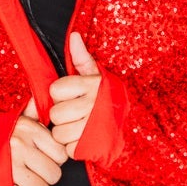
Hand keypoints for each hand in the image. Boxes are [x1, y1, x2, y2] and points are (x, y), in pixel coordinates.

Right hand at [8, 95, 64, 185]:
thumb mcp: (16, 119)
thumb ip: (35, 111)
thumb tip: (52, 94)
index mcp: (29, 130)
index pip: (61, 155)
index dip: (55, 159)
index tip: (44, 157)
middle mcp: (21, 146)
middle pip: (54, 175)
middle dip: (47, 176)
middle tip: (35, 171)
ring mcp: (11, 166)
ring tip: (27, 180)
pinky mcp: (0, 185)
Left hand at [47, 32, 101, 158]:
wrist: (131, 121)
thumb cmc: (105, 96)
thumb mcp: (95, 75)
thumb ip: (82, 58)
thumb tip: (74, 36)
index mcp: (90, 85)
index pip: (55, 90)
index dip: (60, 94)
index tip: (72, 96)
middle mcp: (92, 105)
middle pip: (55, 114)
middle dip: (62, 116)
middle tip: (75, 114)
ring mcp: (93, 127)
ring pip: (59, 133)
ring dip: (66, 133)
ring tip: (79, 127)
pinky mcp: (93, 146)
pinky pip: (68, 149)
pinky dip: (73, 148)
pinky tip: (83, 140)